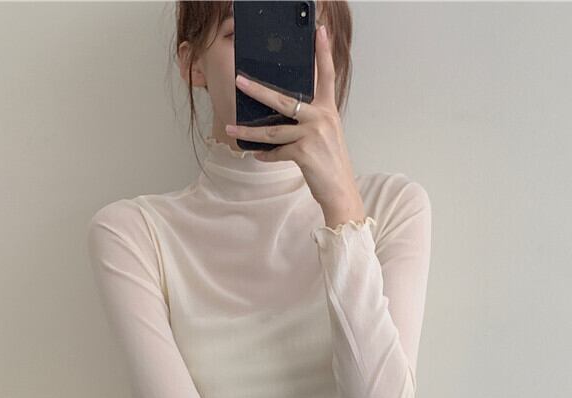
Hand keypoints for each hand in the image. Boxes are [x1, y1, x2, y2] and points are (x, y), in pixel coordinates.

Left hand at [226, 23, 364, 221]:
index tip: (318, 31)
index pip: (326, 75)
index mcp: (328, 110)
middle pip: (284, 99)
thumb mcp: (326, 136)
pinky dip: (266, 155)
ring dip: (249, 131)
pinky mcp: (304, 152)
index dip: (322, 52)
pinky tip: (258, 156)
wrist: (340, 192)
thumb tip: (283, 115)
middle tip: (240, 80)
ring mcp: (312, 134)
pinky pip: (277, 151)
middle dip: (258, 89)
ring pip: (272, 130)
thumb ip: (310, 121)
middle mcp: (322, 118)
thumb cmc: (330, 165)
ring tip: (230, 127)